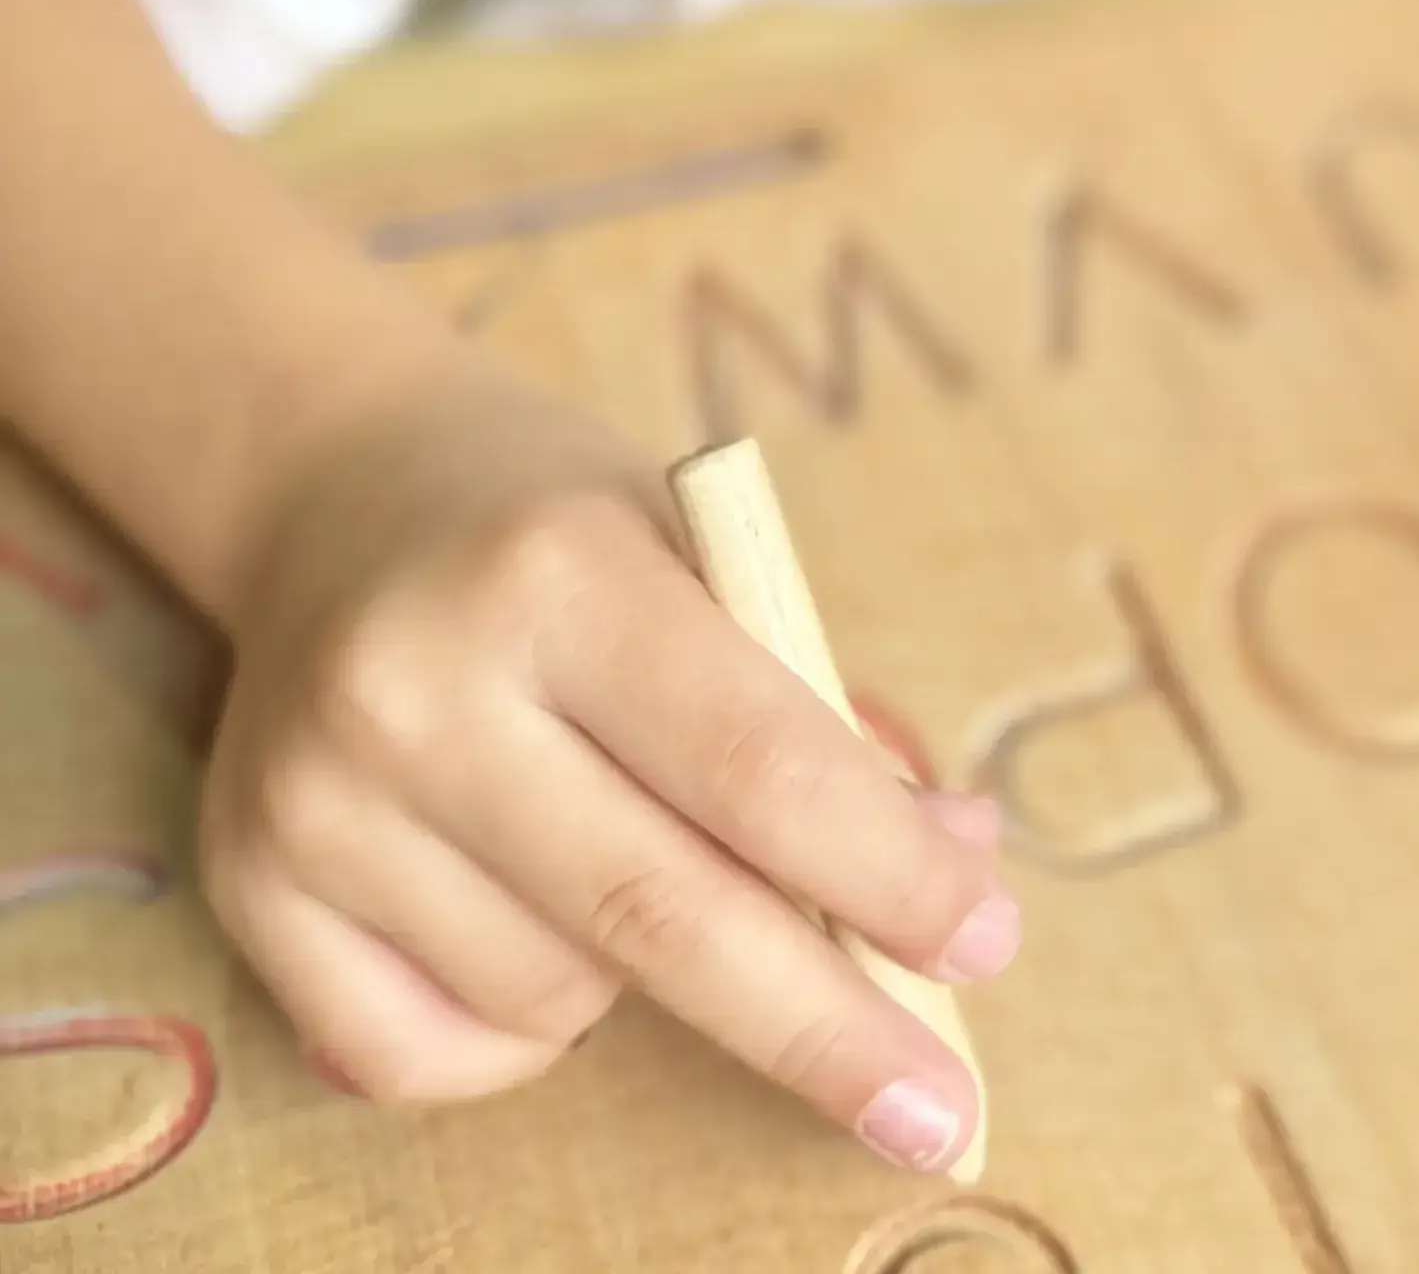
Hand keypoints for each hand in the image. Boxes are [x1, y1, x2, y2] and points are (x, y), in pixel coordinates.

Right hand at [198, 356, 1016, 1170]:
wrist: (342, 492)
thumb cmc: (570, 532)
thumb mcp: (716, 560)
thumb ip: (821, 717)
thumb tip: (955, 872)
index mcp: (562, 572)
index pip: (755, 763)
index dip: (885, 873)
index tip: (988, 944)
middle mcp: (422, 689)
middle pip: (663, 913)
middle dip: (823, 1024)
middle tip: (937, 1109)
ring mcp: (319, 802)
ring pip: (557, 997)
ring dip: (655, 981)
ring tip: (650, 863)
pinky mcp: (247, 891)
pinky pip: (429, 1058)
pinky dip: (524, 1034)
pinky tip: (542, 926)